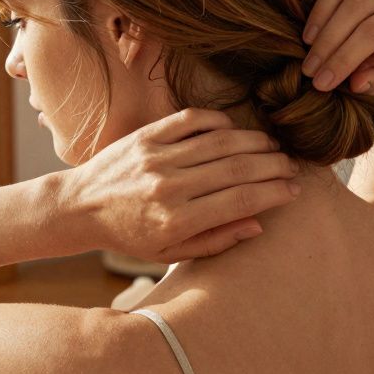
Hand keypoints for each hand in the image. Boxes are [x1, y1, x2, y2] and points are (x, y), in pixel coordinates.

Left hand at [57, 107, 300, 263]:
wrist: (80, 207)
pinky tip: (235, 130)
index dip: (274, 193)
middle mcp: (168, 187)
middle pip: (237, 169)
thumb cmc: (129, 235)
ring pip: (220, 142)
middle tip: (291, 166)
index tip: (293, 190)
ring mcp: (156, 158)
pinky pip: (192, 120)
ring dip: (254, 142)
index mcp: (176, 221)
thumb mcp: (169, 253)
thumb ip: (214, 241)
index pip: (240, 200)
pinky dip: (219, 121)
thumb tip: (257, 223)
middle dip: (272, 166)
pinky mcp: (145, 135)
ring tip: (272, 148)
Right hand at [301, 0, 373, 93]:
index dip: (345, 58)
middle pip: (357, 14)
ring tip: (308, 60)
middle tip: (310, 72)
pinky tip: (308, 37)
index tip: (322, 83)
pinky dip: (317, 13)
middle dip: (329, 47)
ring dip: (321, 33)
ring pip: (344, 2)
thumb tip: (357, 84)